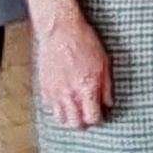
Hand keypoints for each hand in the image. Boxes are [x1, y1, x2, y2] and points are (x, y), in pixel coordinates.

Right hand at [36, 8, 112, 129]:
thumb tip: (108, 102)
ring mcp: (54, 91)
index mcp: (86, 88)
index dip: (97, 119)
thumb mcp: (104, 62)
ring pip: (60, 118)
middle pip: (74, 123)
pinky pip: (49, 106)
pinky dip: (57, 106)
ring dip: (68, 116)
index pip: (91, 118)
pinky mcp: (44, 86)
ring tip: (75, 108)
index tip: (99, 114)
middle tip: (87, 114)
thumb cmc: (82, 41)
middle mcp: (69, 93)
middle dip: (82, 122)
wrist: (60, 29)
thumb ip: (106, 87)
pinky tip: (64, 98)